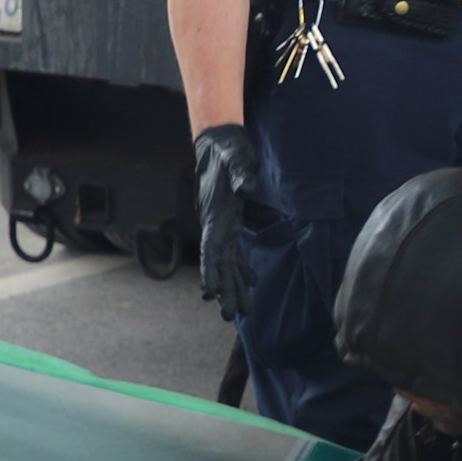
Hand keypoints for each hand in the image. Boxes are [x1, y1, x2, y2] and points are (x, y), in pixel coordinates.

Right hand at [191, 122, 259, 316]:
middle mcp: (216, 225)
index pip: (211, 248)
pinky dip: (240, 268)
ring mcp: (222, 225)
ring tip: (243, 311)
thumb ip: (242, 172)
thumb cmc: (227, 149)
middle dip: (224, 290)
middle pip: (219, 263)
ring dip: (234, 285)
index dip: (211, 271)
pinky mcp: (230, 222)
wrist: (218, 143)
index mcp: (215, 215)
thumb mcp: (237, 156)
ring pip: (226, 262)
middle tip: (230, 317)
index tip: (210, 292)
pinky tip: (251, 281)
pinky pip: (233, 252)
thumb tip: (248, 187)